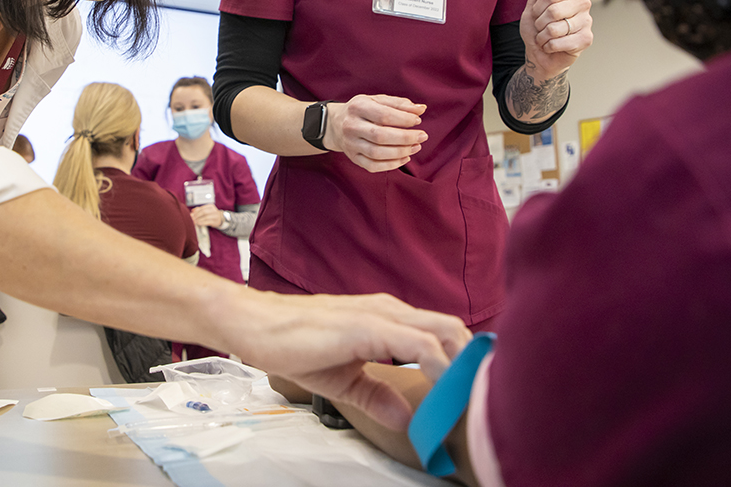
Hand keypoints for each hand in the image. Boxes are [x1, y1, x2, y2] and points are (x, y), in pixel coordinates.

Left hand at [189, 203, 222, 227]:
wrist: (220, 219)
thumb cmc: (211, 214)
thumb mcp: (207, 210)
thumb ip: (199, 210)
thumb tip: (192, 211)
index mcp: (211, 206)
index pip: (202, 208)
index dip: (196, 211)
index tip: (192, 214)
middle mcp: (214, 210)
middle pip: (203, 212)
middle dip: (197, 215)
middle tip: (193, 218)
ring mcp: (215, 216)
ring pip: (205, 217)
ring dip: (199, 219)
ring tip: (195, 221)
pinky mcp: (215, 221)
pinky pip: (208, 222)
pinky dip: (202, 222)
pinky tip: (198, 223)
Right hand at [228, 291, 471, 431]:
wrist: (253, 324)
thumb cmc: (292, 343)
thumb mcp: (343, 380)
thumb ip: (377, 395)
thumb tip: (408, 420)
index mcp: (387, 318)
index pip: (442, 332)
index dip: (463, 361)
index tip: (470, 395)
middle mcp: (390, 310)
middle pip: (453, 328)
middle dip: (472, 363)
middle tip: (477, 400)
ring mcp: (379, 315)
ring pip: (443, 331)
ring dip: (463, 367)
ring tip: (467, 401)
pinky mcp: (365, 326)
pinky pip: (418, 343)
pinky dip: (439, 366)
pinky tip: (442, 391)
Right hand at [322, 95, 426, 172]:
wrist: (335, 124)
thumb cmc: (362, 110)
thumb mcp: (377, 100)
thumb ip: (399, 104)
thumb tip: (421, 109)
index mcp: (358, 107)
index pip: (384, 115)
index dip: (404, 119)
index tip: (417, 120)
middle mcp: (352, 126)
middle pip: (380, 136)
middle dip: (405, 138)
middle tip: (422, 136)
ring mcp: (351, 144)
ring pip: (377, 153)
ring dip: (401, 152)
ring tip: (416, 147)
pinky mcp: (353, 158)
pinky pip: (373, 166)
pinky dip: (392, 165)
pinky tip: (405, 158)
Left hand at [520, 0, 592, 78]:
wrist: (539, 52)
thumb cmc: (538, 26)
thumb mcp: (535, 2)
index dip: (537, 8)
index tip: (538, 13)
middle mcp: (583, 4)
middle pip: (553, 11)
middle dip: (540, 24)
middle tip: (542, 27)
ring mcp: (587, 21)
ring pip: (556, 29)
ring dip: (543, 37)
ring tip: (547, 37)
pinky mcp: (587, 39)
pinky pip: (561, 42)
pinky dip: (550, 47)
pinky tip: (553, 46)